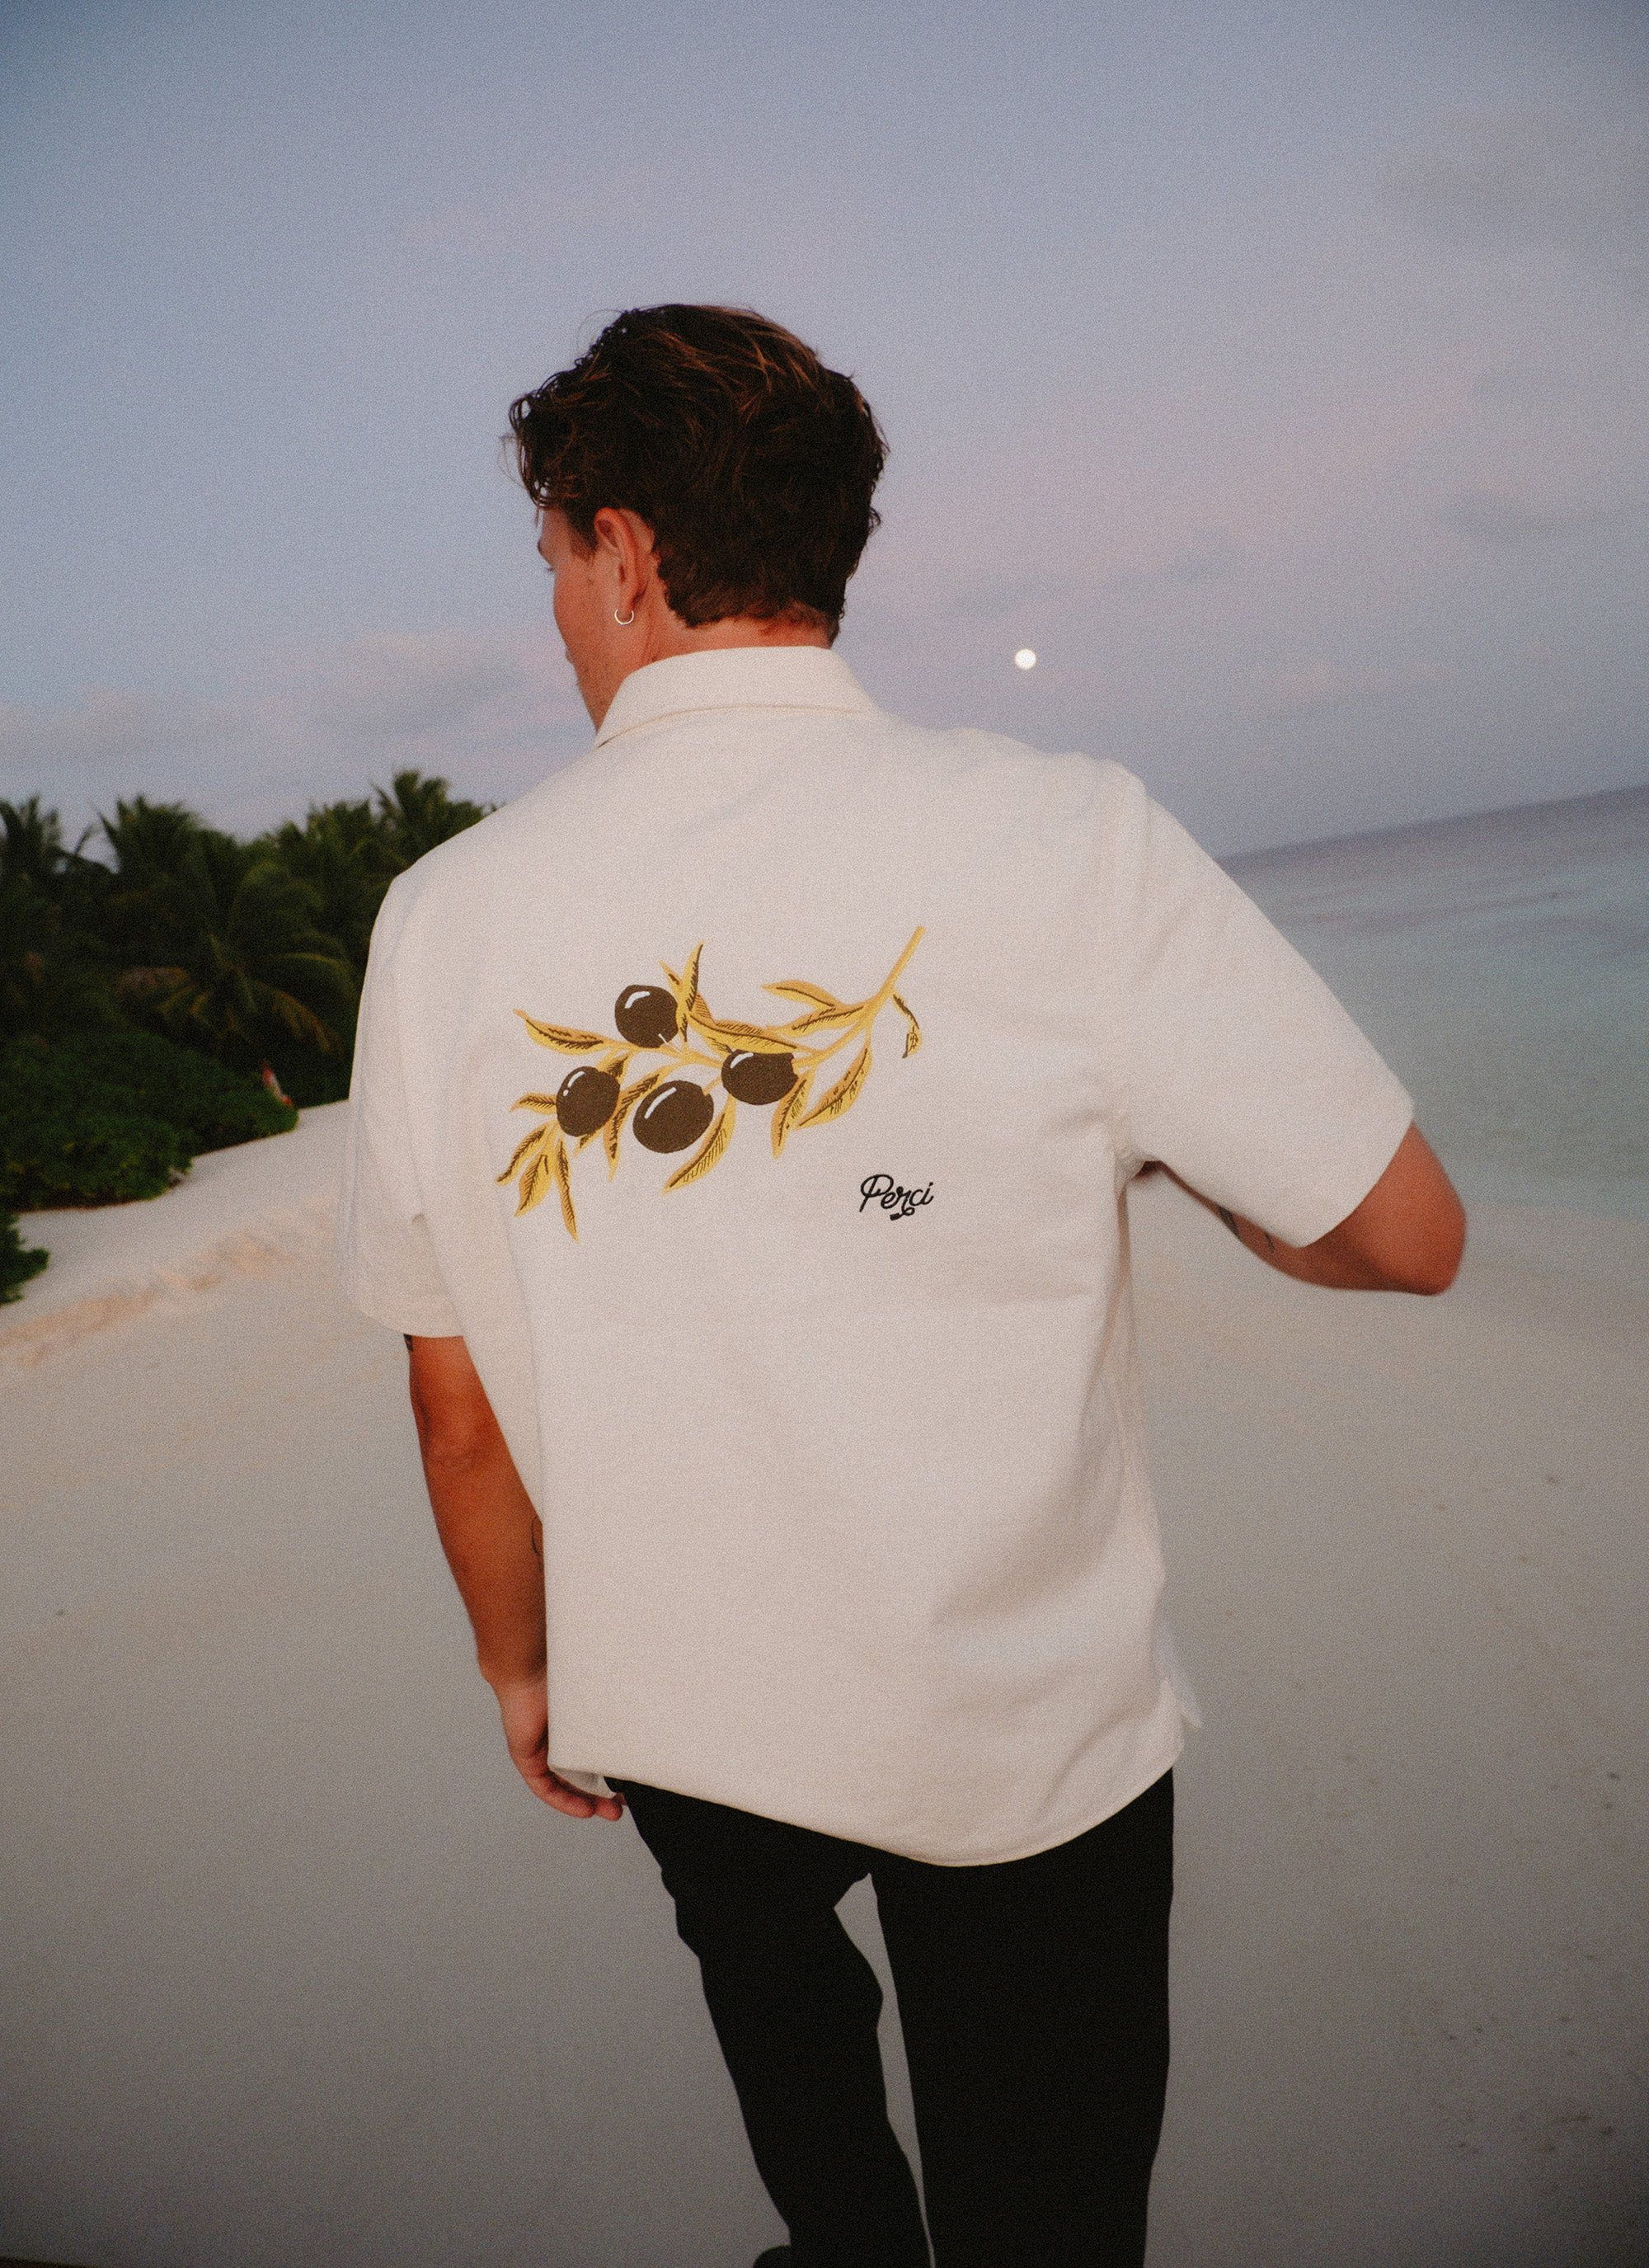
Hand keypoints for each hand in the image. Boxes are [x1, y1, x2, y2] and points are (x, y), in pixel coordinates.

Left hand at [491, 1673, 626, 1821]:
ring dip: (588, 1802)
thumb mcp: (597, 1702)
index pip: (594, 1756)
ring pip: (566, 1785)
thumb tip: (647, 1731)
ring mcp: (541, 1750)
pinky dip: (565, 1801)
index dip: (612, 1774)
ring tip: (611, 1812)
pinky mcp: (526, 1758)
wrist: (530, 1666)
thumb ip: (614, 1717)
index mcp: (576, 1724)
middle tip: (626, 1805)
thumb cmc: (565, 1673)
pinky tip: (585, 1810)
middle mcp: (559, 1738)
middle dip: (605, 1794)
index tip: (634, 1784)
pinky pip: (545, 1788)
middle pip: (582, 1776)